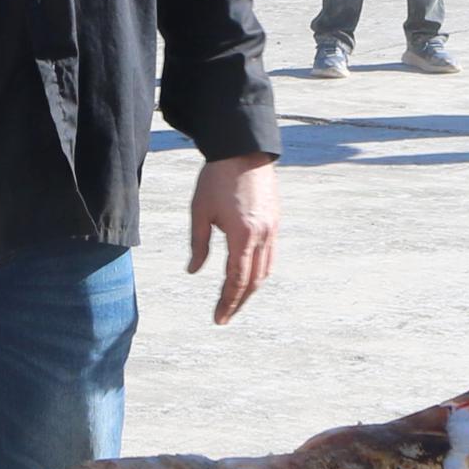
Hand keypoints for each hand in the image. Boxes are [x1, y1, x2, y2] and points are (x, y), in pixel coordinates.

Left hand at [188, 152, 281, 322]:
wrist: (243, 149)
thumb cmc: (216, 178)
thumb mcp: (200, 211)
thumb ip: (198, 244)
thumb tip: (193, 271)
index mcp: (242, 235)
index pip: (236, 280)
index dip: (227, 302)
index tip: (218, 318)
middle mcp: (262, 235)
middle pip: (254, 281)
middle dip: (239, 302)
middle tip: (225, 316)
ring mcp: (272, 228)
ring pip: (265, 270)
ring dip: (251, 289)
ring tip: (236, 300)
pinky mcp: (275, 220)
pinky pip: (270, 255)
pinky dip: (259, 271)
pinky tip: (248, 275)